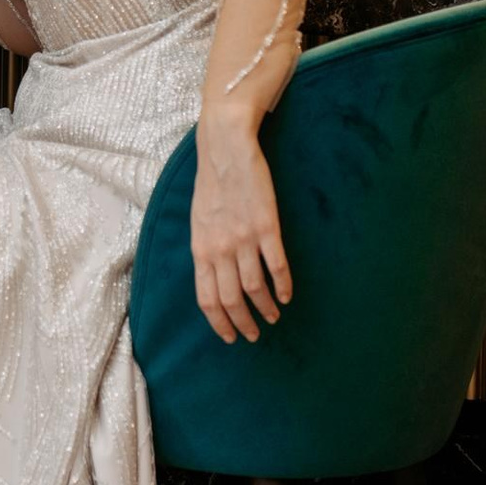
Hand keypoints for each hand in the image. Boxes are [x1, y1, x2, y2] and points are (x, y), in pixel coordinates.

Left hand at [189, 112, 291, 343]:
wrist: (225, 148)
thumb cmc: (211, 183)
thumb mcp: (198, 220)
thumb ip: (206, 249)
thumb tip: (211, 275)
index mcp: (200, 248)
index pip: (206, 297)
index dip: (219, 322)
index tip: (230, 336)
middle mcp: (220, 248)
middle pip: (231, 300)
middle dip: (243, 323)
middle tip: (254, 334)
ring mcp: (244, 239)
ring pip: (256, 289)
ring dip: (266, 308)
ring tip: (274, 316)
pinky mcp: (267, 227)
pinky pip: (277, 267)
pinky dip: (284, 286)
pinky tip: (288, 295)